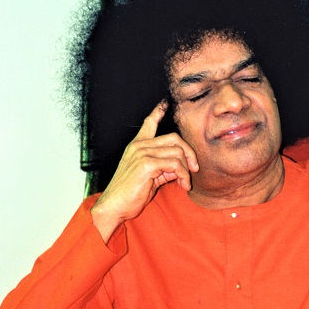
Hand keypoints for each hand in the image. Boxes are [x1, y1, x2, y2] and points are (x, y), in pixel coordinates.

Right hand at [91, 101, 198, 241]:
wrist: (114, 207)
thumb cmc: (131, 194)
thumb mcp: (150, 177)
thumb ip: (164, 167)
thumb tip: (183, 167)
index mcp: (137, 146)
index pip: (149, 123)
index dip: (158, 111)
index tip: (165, 102)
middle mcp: (139, 146)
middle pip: (174, 138)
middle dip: (189, 153)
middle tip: (194, 169)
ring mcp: (142, 153)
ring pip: (177, 152)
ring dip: (187, 170)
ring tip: (185, 183)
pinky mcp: (146, 164)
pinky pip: (175, 164)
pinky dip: (183, 176)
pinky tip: (183, 185)